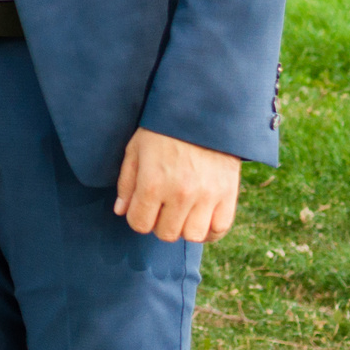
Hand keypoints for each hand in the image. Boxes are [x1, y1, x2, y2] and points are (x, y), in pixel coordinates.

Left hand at [114, 127, 241, 242]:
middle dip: (159, 223)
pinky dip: (210, 230)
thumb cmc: (162, 130)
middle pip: (166, 233)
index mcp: (153, 183)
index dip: (137, 218)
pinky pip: (220, 229)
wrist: (202, 113)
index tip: (142, 207)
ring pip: (192, 236)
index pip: (139, 223)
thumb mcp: (136, 149)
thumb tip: (121, 211)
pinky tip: (201, 218)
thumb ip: (126, 183)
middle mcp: (180, 194)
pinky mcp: (228, 195)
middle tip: (162, 208)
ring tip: (182, 212)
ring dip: (184, 227)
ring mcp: (207, 196)